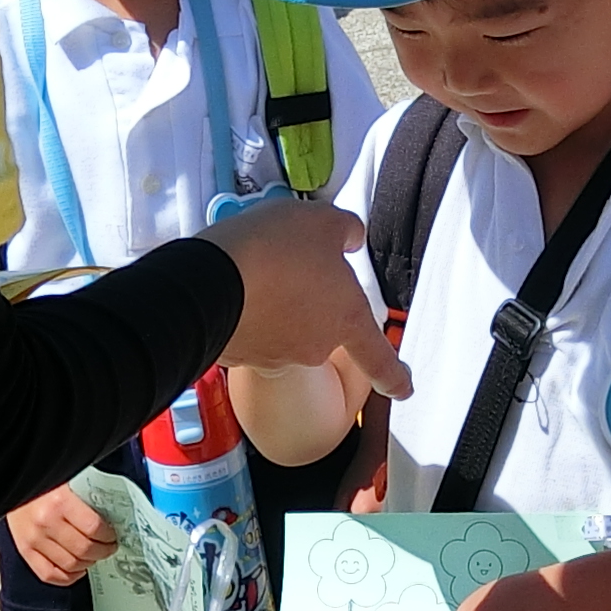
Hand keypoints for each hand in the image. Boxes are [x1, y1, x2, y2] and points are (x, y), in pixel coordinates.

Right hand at [4, 481, 110, 585]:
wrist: (9, 479)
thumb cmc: (41, 480)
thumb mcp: (67, 477)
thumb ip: (87, 492)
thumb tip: (113, 509)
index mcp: (60, 501)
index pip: (93, 528)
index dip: (108, 536)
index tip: (112, 535)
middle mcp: (45, 522)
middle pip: (84, 549)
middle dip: (103, 551)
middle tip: (108, 547)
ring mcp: (33, 539)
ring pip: (70, 565)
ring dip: (87, 563)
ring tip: (93, 555)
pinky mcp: (24, 550)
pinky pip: (49, 574)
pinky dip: (67, 577)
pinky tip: (76, 569)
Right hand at [203, 199, 409, 401]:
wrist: (208, 281)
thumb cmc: (273, 249)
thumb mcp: (321, 221)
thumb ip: (344, 231)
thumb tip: (348, 239)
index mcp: (347, 318)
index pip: (379, 358)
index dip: (394, 375)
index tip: (403, 388)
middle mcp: (316, 346)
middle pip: (322, 328)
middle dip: (309, 303)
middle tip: (288, 267)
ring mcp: (276, 356)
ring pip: (283, 330)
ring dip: (275, 306)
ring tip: (255, 272)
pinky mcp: (240, 356)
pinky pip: (250, 333)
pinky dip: (246, 314)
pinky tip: (233, 288)